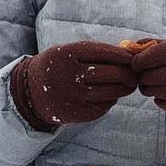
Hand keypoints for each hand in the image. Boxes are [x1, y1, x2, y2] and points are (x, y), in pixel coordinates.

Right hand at [13, 41, 140, 130]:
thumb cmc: (58, 67)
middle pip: (109, 73)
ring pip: (110, 91)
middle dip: (127, 73)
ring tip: (128, 84)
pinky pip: (104, 105)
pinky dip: (112, 99)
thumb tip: (128, 54)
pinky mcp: (78, 113)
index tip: (130, 57)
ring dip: (124, 88)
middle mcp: (69, 75)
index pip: (101, 52)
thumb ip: (94, 53)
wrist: (31, 92)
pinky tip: (111, 95)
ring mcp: (74, 96)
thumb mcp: (68, 52)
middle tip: (134, 74)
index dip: (120, 55)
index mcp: (67, 55)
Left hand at [131, 35, 165, 119]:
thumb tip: (135, 45)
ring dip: (152, 88)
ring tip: (161, 83)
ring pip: (154, 92)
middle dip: (144, 76)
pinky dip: (162, 100)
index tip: (138, 63)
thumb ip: (163, 44)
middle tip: (149, 74)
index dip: (138, 61)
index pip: (148, 58)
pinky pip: (164, 105)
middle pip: (148, 77)